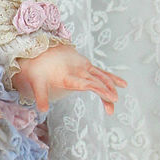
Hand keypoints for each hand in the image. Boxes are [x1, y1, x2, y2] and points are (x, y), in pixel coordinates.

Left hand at [10, 44, 125, 114]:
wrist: (41, 48)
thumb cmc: (38, 68)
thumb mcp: (36, 82)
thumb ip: (40, 96)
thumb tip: (41, 110)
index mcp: (68, 75)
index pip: (86, 83)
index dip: (98, 89)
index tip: (109, 97)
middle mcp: (79, 70)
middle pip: (97, 82)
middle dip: (106, 93)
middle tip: (112, 107)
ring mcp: (84, 66)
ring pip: (102, 77)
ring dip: (111, 88)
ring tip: (115, 101)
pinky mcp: (87, 65)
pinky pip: (102, 72)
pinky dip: (112, 78)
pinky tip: (123, 84)